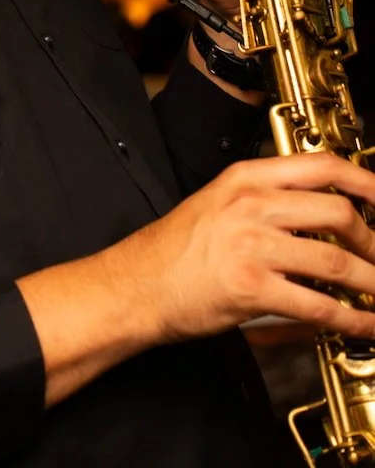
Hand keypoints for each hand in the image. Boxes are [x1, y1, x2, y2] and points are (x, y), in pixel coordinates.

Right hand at [110, 153, 374, 343]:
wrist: (137, 284)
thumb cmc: (175, 249)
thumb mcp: (219, 202)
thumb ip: (266, 199)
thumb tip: (324, 214)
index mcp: (245, 177)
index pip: (321, 165)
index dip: (366, 181)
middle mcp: (251, 205)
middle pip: (338, 212)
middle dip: (374, 240)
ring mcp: (252, 245)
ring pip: (336, 262)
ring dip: (373, 283)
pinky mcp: (253, 288)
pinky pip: (319, 305)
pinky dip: (352, 319)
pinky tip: (365, 323)